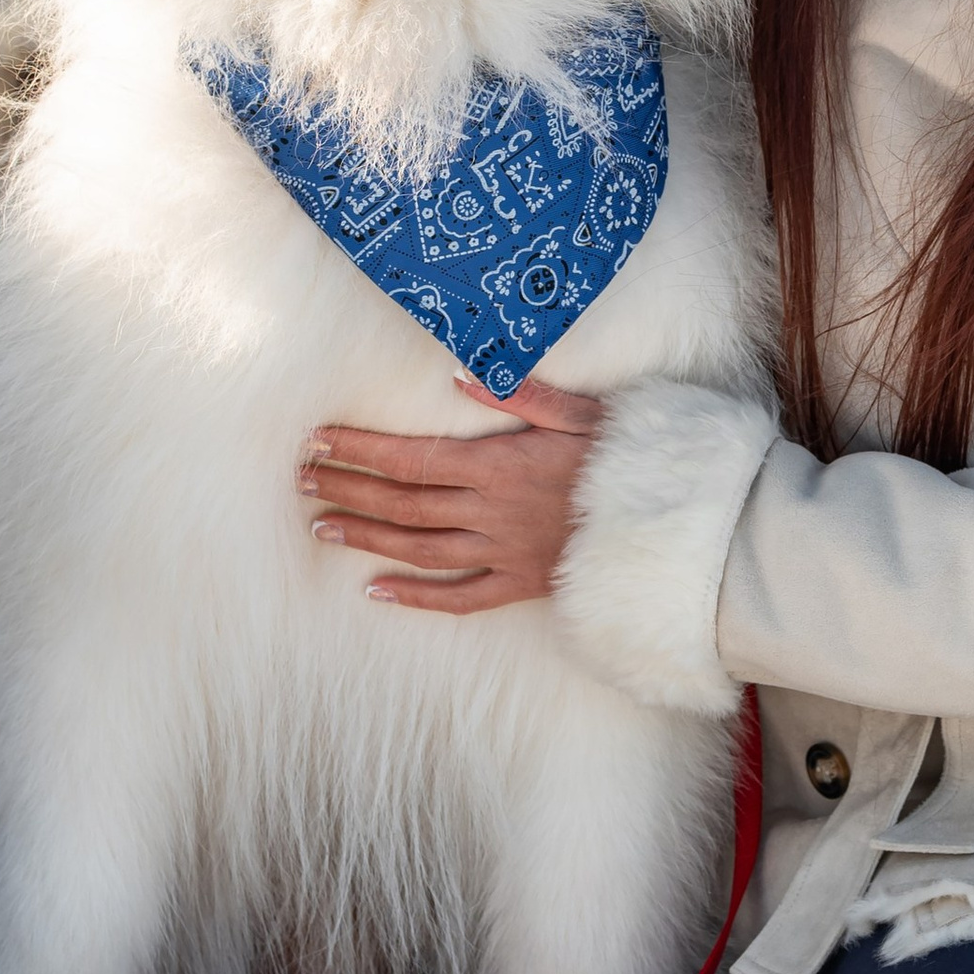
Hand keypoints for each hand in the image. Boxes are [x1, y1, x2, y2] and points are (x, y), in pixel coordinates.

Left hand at [297, 379, 605, 610]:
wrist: (671, 526)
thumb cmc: (631, 459)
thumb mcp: (583, 411)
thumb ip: (521, 395)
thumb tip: (461, 375)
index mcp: (500, 463)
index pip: (412, 456)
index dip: (360, 448)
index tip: (319, 439)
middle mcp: (491, 510)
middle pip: (403, 502)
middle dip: (347, 488)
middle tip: (302, 479)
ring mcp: (503, 552)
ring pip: (419, 548)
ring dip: (365, 538)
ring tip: (320, 527)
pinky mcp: (521, 585)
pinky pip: (460, 597)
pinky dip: (416, 598)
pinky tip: (376, 594)